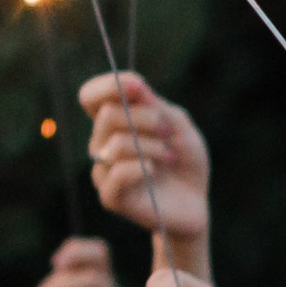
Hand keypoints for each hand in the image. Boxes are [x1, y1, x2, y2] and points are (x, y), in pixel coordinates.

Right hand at [80, 70, 209, 250]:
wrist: (196, 203)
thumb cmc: (185, 160)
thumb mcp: (178, 125)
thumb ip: (154, 105)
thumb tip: (132, 83)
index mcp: (113, 122)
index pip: (90, 96)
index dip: (108, 85)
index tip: (138, 85)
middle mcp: (101, 144)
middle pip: (107, 114)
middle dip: (146, 118)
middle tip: (169, 132)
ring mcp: (103, 170)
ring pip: (115, 144)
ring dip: (151, 146)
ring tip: (170, 157)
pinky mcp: (110, 197)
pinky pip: (117, 173)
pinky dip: (140, 168)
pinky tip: (155, 170)